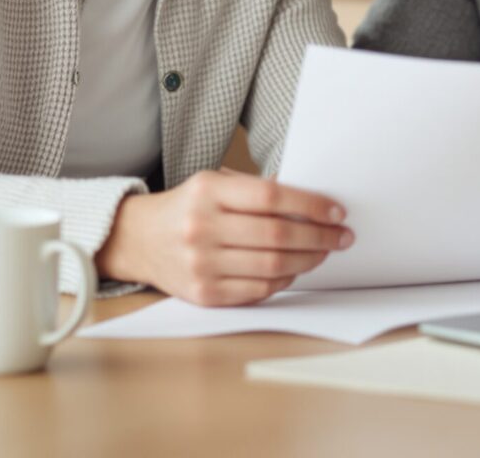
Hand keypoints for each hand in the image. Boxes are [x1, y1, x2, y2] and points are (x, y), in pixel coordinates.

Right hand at [98, 169, 352, 305]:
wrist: (138, 239)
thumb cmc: (188, 208)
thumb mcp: (215, 184)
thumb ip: (257, 190)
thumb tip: (311, 200)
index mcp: (207, 192)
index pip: (271, 196)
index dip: (310, 204)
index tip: (337, 211)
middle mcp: (201, 228)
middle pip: (276, 235)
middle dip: (319, 236)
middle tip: (341, 236)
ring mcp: (201, 264)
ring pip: (272, 267)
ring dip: (308, 260)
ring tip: (323, 252)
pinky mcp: (203, 294)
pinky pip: (258, 291)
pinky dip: (284, 281)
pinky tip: (295, 269)